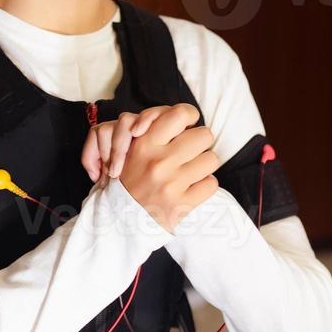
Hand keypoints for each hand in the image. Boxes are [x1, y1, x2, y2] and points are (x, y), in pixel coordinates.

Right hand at [81, 103, 219, 232]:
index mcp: (144, 143)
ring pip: (212, 159)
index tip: (185, 127)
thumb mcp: (131, 149)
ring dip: (203, 165)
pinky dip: (204, 186)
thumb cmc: (128, 179)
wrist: (119, 218)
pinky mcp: (181, 204)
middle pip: (204, 135)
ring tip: (191, 170)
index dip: (189, 117)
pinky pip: (211, 184)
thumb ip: (152, 130)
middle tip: (190, 151)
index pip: (180, 113)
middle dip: (199, 142)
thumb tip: (183, 120)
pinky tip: (191, 188)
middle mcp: (159, 161)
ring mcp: (171, 183)